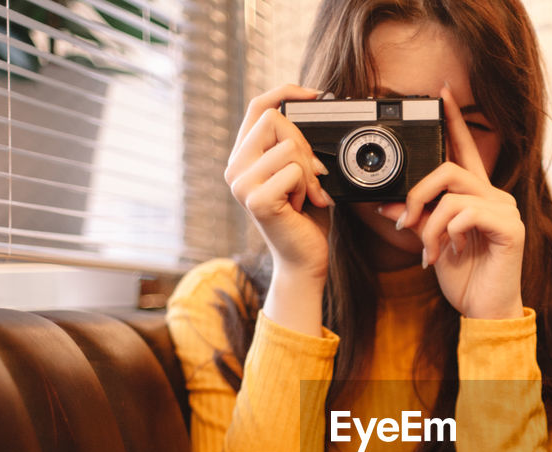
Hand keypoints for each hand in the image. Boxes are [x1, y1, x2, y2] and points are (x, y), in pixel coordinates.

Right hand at [224, 84, 334, 288]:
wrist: (305, 259)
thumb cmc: (306, 217)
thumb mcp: (301, 172)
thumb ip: (296, 144)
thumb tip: (312, 108)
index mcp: (244, 156)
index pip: (259, 106)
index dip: (286, 92)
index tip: (316, 94)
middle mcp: (235, 167)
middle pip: (275, 120)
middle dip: (305, 145)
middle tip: (313, 176)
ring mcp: (242, 184)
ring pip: (288, 147)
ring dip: (309, 173)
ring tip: (305, 195)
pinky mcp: (256, 200)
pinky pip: (293, 172)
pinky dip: (308, 189)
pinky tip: (302, 206)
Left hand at [379, 86, 524, 319]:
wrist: (485, 311)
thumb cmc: (465, 279)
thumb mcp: (432, 243)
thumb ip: (416, 220)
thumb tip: (386, 205)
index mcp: (477, 195)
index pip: (465, 149)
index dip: (454, 120)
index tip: (441, 94)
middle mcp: (494, 196)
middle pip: (449, 170)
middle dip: (417, 194)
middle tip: (403, 222)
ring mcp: (505, 211)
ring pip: (453, 193)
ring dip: (429, 223)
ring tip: (427, 251)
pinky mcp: (510, 229)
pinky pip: (466, 214)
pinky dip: (447, 233)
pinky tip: (448, 252)